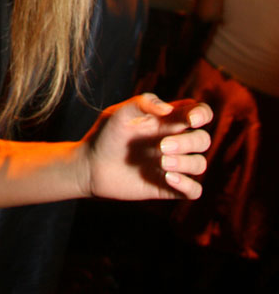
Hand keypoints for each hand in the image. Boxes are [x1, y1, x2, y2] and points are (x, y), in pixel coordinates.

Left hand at [81, 93, 211, 201]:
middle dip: (188, 142)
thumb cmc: (105, 135)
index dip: (203, 114)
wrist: (90, 165)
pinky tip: (168, 178)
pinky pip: (194, 190)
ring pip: (200, 164)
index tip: (191, 120)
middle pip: (202, 139)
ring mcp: (172, 165)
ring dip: (186, 163)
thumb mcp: (120, 112)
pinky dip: (187, 185)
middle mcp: (174, 141)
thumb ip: (143, 103)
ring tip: (162, 162)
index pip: (198, 112)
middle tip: (162, 147)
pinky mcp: (168, 187)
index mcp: (167, 120)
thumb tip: (169, 109)